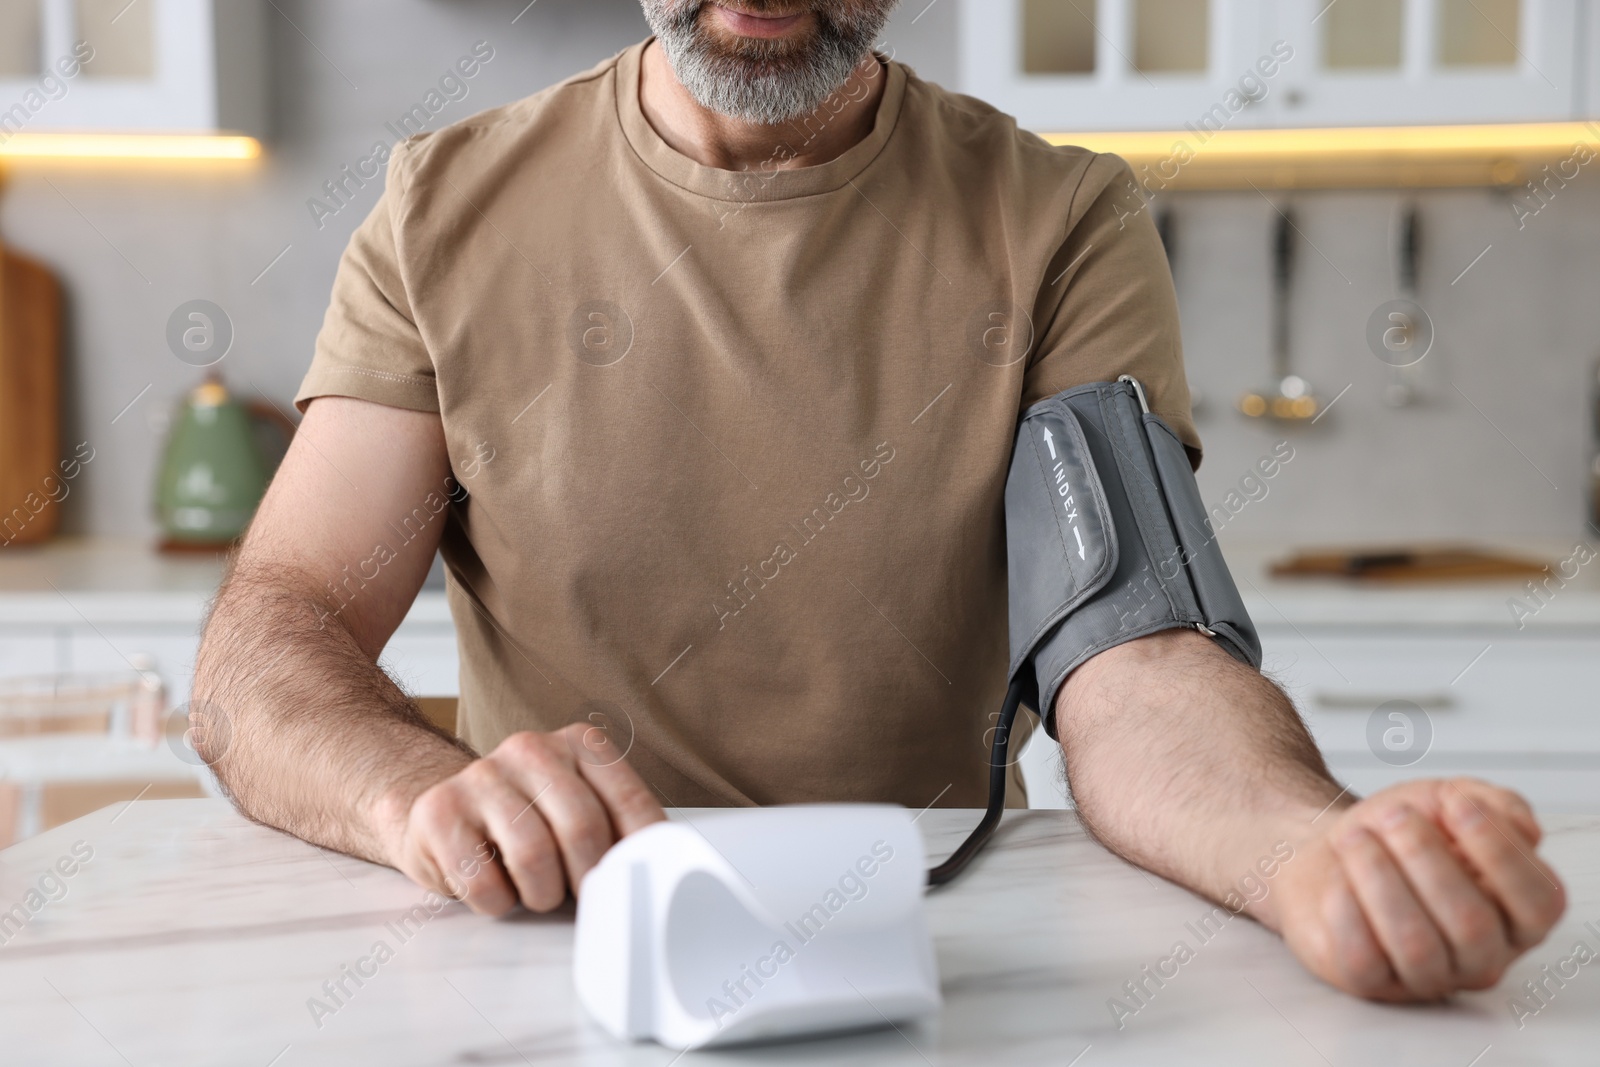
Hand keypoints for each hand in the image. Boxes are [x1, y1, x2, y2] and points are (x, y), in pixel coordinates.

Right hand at [381, 725, 665, 914]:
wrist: (445, 814)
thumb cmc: (528, 823)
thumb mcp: (581, 813)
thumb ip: (619, 830)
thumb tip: (663, 872)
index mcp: (580, 744)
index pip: (628, 801)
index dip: (637, 855)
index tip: (639, 887)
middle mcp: (531, 748)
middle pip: (582, 828)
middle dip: (584, 879)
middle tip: (576, 894)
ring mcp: (482, 775)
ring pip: (533, 855)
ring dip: (541, 894)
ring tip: (536, 890)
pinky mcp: (439, 811)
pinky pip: (483, 881)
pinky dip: (498, 903)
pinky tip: (497, 887)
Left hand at [1272, 778, 1566, 1000]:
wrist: (1334, 848)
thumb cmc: (1400, 832)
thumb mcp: (1454, 800)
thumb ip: (1501, 806)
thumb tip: (1524, 829)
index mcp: (1519, 915)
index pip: (1539, 903)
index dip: (1500, 853)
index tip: (1457, 805)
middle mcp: (1482, 956)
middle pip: (1472, 924)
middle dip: (1425, 856)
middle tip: (1394, 817)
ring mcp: (1428, 976)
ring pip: (1416, 945)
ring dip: (1380, 877)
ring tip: (1356, 838)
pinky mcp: (1371, 983)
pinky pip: (1363, 960)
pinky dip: (1346, 911)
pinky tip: (1339, 880)